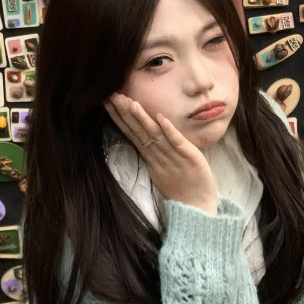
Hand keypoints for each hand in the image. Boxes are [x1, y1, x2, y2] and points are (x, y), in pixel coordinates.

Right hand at [105, 93, 216, 213]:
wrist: (196, 208)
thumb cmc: (180, 187)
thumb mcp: (161, 167)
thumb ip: (153, 151)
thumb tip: (144, 134)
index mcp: (151, 156)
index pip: (131, 132)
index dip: (119, 116)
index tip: (107, 100)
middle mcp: (158, 155)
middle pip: (138, 131)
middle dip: (124, 113)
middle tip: (110, 95)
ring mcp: (172, 157)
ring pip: (154, 135)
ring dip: (141, 118)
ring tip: (130, 102)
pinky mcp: (190, 158)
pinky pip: (178, 143)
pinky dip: (169, 130)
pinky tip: (160, 118)